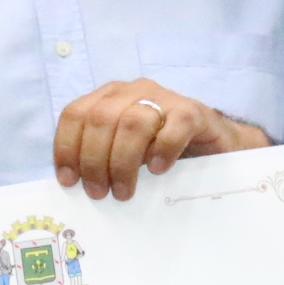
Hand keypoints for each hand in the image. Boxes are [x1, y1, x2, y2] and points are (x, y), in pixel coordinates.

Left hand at [53, 79, 268, 199]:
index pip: (75, 114)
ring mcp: (164, 97)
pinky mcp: (193, 111)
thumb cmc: (162, 153)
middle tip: (99, 193)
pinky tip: (158, 170)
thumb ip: (100, 158)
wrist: (216, 147)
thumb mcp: (124, 154)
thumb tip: (74, 185)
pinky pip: (174, 126)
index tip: (69, 181)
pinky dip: (163, 150)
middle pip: (101, 119)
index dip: (67, 147)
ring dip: (123, 161)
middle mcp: (133, 91)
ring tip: (124, 191)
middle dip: (94, 161)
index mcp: (108, 98)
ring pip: (133, 122)